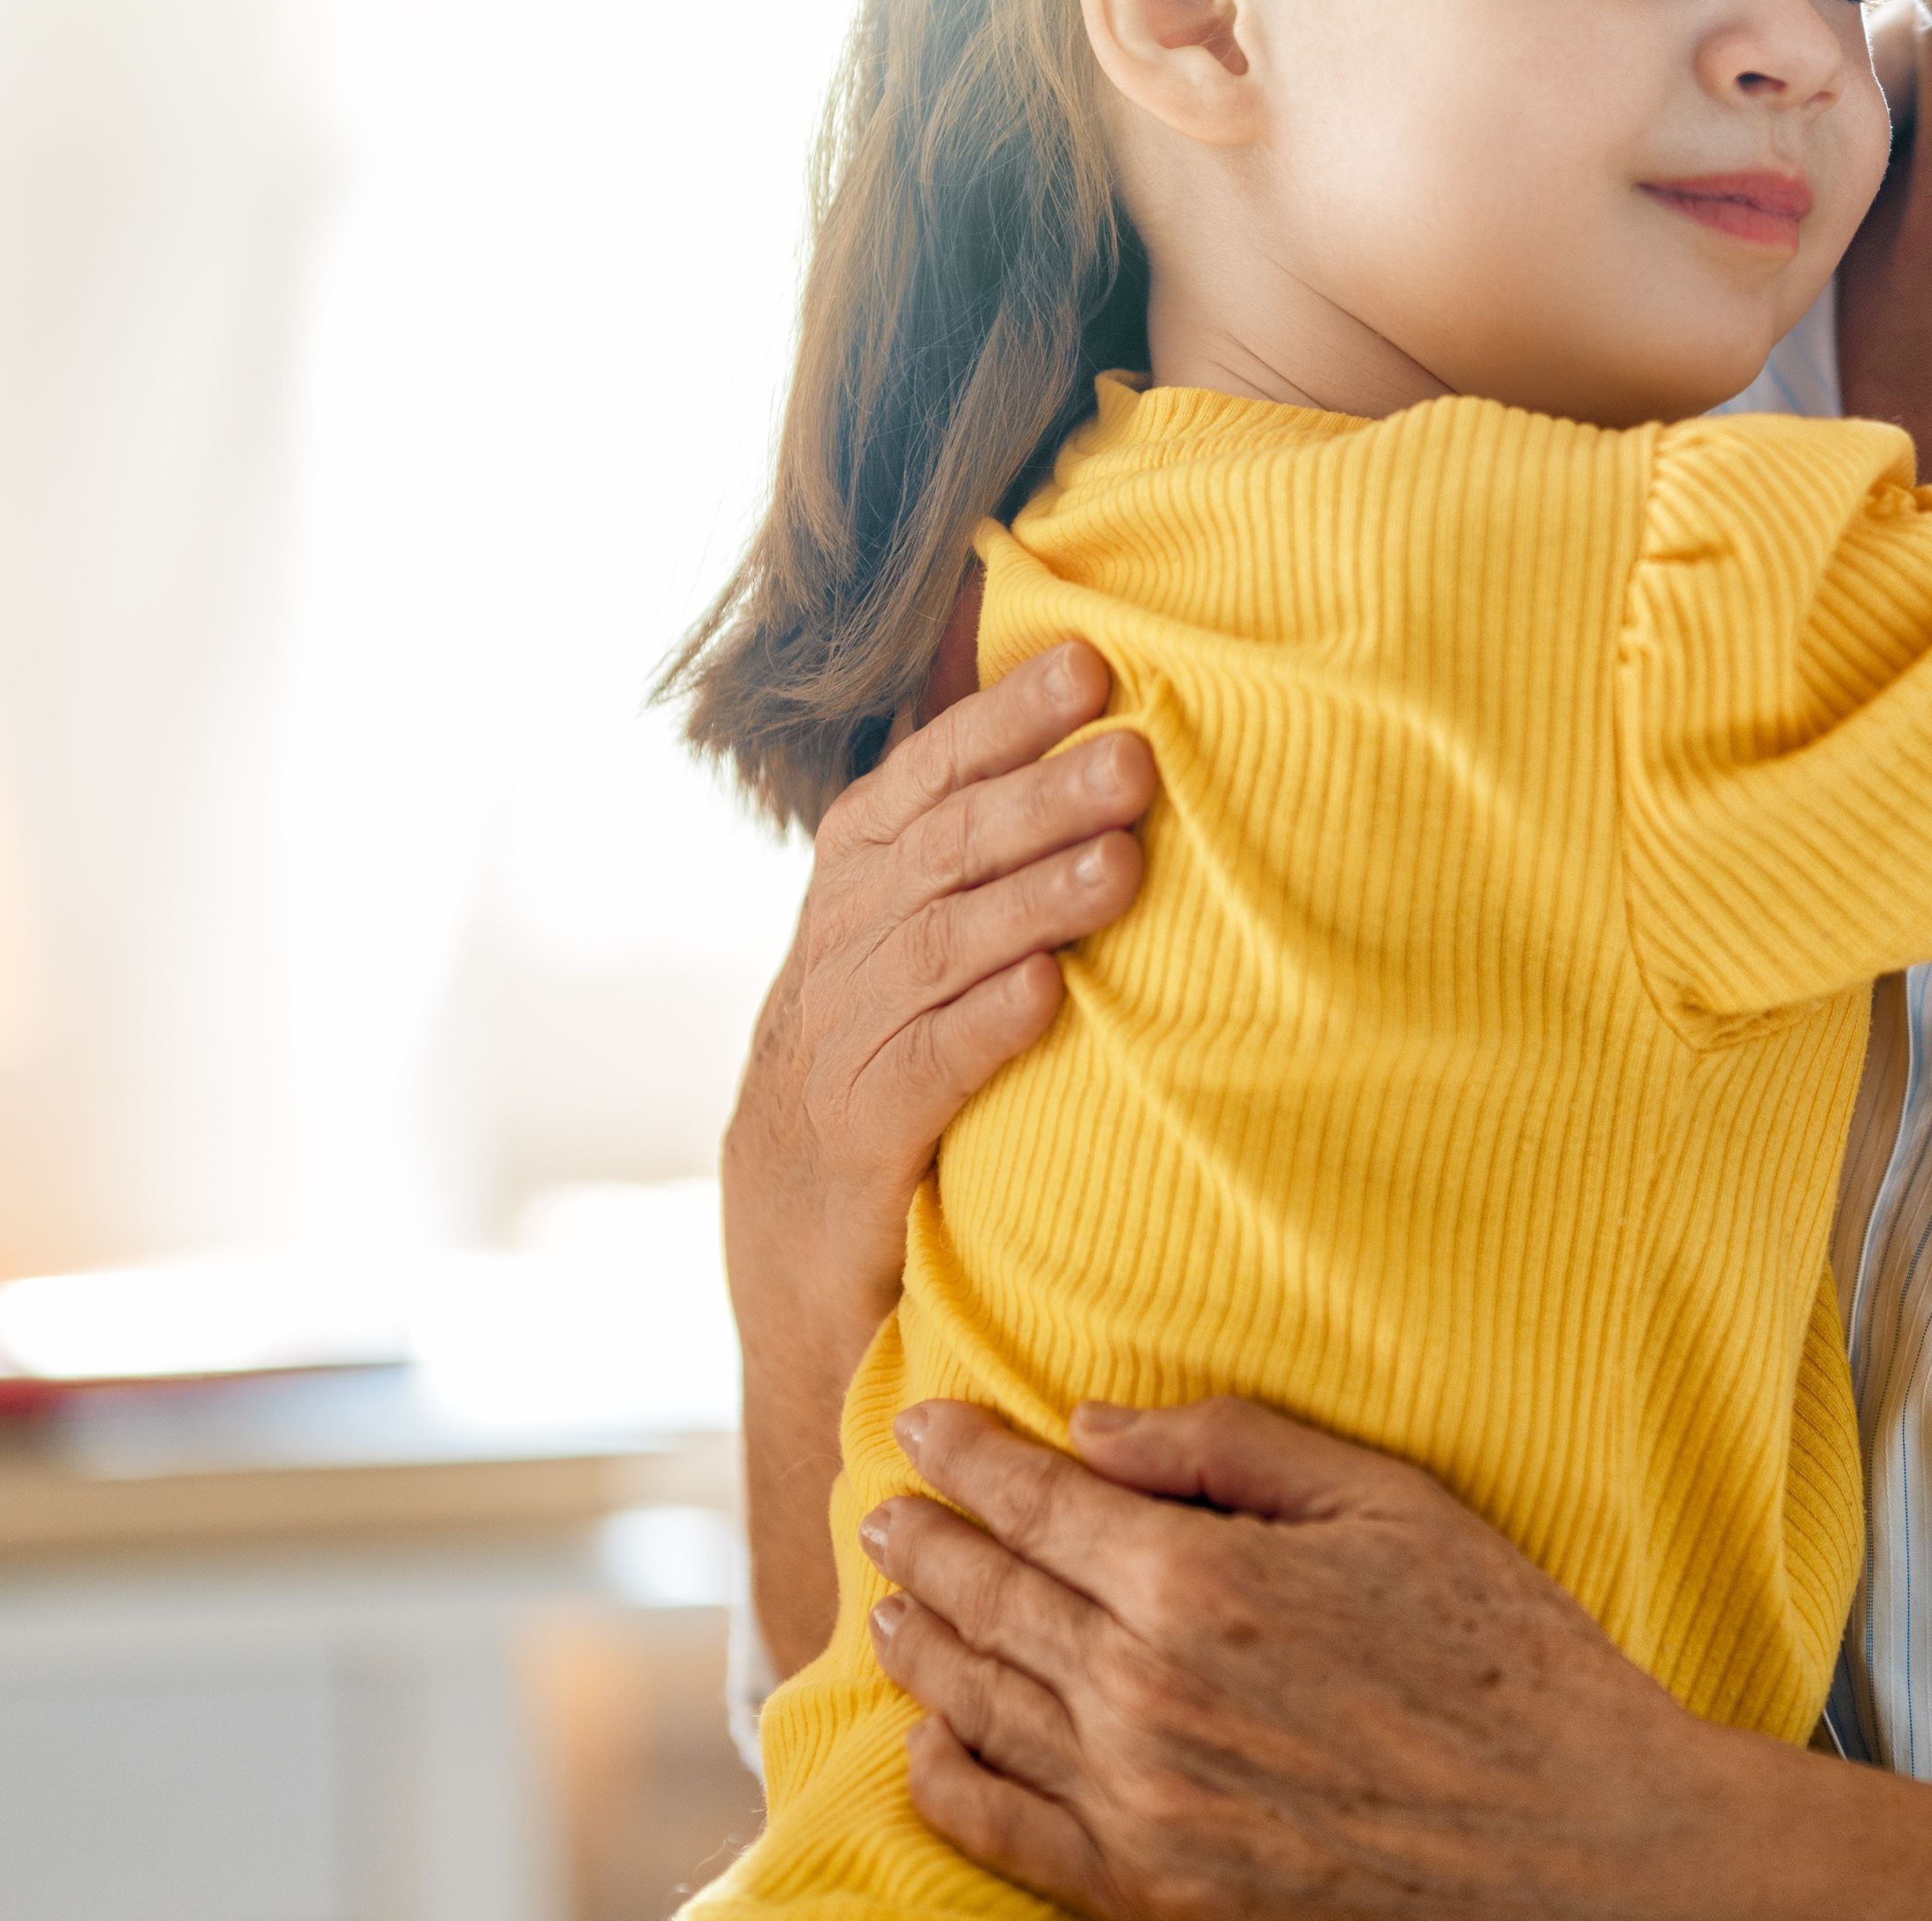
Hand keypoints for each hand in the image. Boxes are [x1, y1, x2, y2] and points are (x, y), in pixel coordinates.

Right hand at [726, 635, 1154, 1675]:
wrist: (795, 1267)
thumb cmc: (883, 1079)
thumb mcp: (910, 951)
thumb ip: (969, 849)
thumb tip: (1075, 716)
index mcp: (846, 897)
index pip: (918, 783)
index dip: (998, 723)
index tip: (1089, 665)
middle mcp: (826, 964)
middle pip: (934, 860)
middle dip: (1035, 800)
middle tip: (1136, 757)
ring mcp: (827, 1060)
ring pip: (932, 958)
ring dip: (1029, 905)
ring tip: (1122, 865)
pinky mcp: (853, 1156)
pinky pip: (918, 1081)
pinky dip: (983, 1032)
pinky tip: (1050, 998)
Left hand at [864, 1400, 1931, 1920]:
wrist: (1577, 1833)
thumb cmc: (1501, 1648)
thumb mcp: (1390, 1499)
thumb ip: (1232, 1447)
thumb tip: (1092, 1426)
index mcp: (1200, 1579)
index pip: (1038, 1503)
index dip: (968, 1456)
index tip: (920, 1422)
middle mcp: (1144, 1693)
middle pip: (990, 1600)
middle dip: (927, 1544)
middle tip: (884, 1510)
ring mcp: (1141, 1803)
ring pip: (980, 1708)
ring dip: (921, 1648)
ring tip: (888, 1608)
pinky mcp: (1157, 1891)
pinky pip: (1009, 1836)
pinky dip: (951, 1785)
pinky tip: (929, 1746)